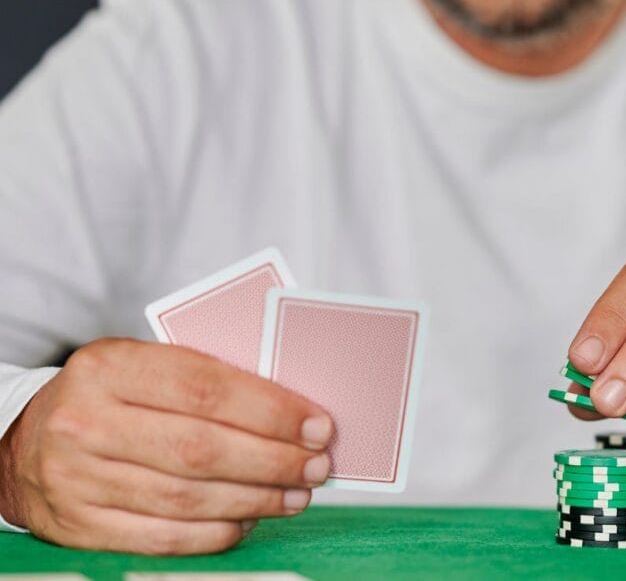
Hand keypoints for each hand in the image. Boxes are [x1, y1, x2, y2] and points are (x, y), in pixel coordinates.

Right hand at [0, 338, 333, 554]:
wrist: (26, 444)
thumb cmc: (109, 398)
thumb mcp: (142, 366)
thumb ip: (205, 379)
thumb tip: (292, 411)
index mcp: (108, 366)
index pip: (206, 388)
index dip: (271, 410)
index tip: (316, 424)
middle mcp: (85, 421)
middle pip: (202, 449)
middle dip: (274, 460)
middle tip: (316, 465)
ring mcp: (76, 478)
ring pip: (188, 499)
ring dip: (256, 499)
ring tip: (296, 494)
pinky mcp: (78, 525)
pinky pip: (164, 538)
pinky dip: (217, 533)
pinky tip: (250, 519)